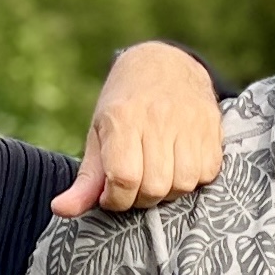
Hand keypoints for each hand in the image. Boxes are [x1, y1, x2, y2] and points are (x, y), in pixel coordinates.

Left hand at [50, 43, 223, 216]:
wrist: (165, 64)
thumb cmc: (124, 106)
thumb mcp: (98, 135)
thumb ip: (85, 179)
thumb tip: (61, 210)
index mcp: (124, 118)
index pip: (124, 178)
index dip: (116, 199)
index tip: (111, 195)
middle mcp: (158, 118)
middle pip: (155, 187)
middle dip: (142, 198)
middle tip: (135, 186)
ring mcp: (189, 122)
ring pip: (183, 184)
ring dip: (169, 191)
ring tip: (158, 175)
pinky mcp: (213, 128)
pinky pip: (207, 174)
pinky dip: (192, 179)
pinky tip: (179, 165)